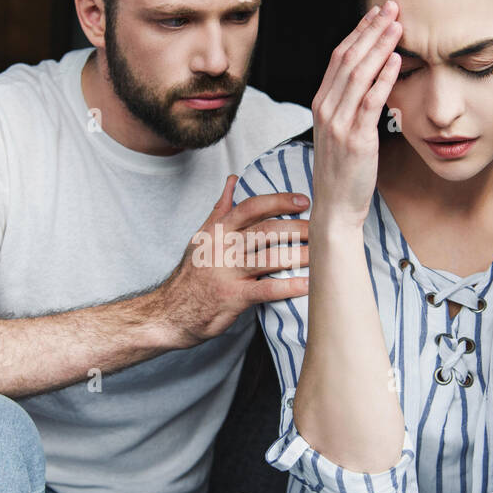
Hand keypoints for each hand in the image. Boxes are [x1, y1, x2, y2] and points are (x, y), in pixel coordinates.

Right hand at [155, 175, 310, 347]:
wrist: (170, 311)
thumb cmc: (192, 274)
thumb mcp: (201, 237)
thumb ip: (220, 209)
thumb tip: (233, 180)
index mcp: (218, 230)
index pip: (251, 207)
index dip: (279, 201)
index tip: (303, 200)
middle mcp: (223, 248)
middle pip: (267, 230)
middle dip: (298, 228)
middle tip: (322, 230)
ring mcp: (228, 272)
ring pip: (270, 257)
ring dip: (300, 255)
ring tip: (323, 255)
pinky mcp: (233, 297)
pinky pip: (267, 290)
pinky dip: (290, 287)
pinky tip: (309, 285)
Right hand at [310, 0, 402, 229]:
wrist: (335, 207)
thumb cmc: (344, 171)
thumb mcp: (340, 132)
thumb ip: (351, 105)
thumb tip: (373, 80)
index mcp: (321, 104)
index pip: (339, 57)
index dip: (359, 31)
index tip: (377, 13)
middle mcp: (325, 109)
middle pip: (347, 58)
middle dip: (370, 29)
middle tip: (391, 7)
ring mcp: (338, 124)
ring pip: (357, 74)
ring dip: (379, 46)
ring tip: (398, 25)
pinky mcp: (355, 140)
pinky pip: (369, 102)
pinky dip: (383, 78)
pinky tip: (397, 61)